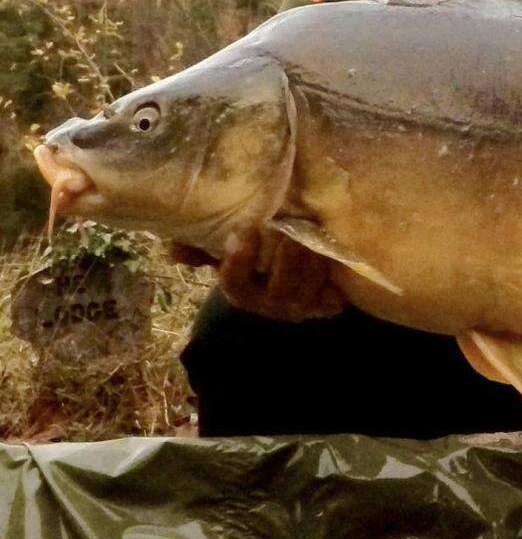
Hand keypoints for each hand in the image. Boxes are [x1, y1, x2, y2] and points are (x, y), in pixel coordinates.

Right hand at [168, 229, 345, 321]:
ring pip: (307, 290)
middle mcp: (271, 305)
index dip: (238, 261)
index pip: (236, 284)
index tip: (245, 232)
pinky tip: (328, 255)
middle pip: (278, 290)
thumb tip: (173, 251)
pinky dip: (330, 277)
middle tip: (285, 231)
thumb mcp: (228, 251)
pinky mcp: (327, 305)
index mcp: (244, 292)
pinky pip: (331, 298)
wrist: (298, 276)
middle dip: (283, 260)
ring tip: (308, 237)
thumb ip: (201, 247)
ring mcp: (301, 307)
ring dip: (309, 262)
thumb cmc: (258, 257)